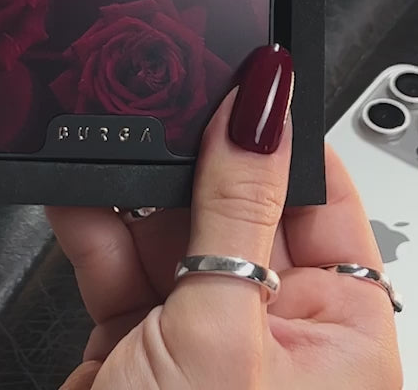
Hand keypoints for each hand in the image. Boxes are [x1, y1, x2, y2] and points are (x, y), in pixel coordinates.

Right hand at [48, 45, 401, 389]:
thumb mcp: (225, 338)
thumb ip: (238, 210)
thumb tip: (264, 103)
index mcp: (341, 337)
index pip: (323, 197)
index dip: (282, 131)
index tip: (247, 71)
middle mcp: (276, 336)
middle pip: (238, 203)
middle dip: (194, 151)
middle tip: (160, 90)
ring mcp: (201, 340)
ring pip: (171, 226)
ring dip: (135, 183)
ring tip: (108, 130)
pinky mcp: (136, 347)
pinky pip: (118, 260)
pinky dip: (94, 222)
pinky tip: (75, 186)